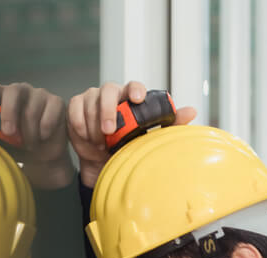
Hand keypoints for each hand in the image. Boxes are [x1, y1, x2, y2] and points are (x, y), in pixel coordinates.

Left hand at [0, 81, 73, 189]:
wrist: (42, 160)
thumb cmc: (14, 146)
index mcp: (2, 97)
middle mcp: (21, 92)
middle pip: (14, 91)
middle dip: (10, 111)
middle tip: (9, 133)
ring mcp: (40, 96)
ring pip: (34, 106)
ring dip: (30, 129)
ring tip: (29, 143)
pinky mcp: (57, 104)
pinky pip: (51, 111)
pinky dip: (46, 127)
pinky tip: (43, 138)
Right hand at [67, 81, 197, 187]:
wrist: (103, 161)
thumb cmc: (128, 145)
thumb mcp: (151, 137)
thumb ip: (170, 123)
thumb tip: (191, 111)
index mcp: (131, 98)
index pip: (134, 86)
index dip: (136, 90)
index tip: (138, 98)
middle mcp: (112, 94)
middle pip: (108, 90)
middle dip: (108, 110)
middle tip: (109, 131)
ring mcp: (92, 98)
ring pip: (90, 102)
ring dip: (94, 125)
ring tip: (100, 143)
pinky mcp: (76, 106)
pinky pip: (74, 111)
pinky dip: (80, 126)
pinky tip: (88, 139)